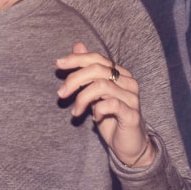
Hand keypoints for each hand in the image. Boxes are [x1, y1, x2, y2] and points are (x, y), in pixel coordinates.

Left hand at [56, 41, 153, 166]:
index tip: (58, 64)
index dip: (77, 58)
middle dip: (75, 79)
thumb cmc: (111, 118)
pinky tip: (94, 117)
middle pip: (98, 69)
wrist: (129, 144)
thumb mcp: (95, 93)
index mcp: (120, 73)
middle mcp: (128, 82)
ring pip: (102, 86)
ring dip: (82, 98)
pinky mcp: (132, 114)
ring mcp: (132, 97)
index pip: (97, 58)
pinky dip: (97, 110)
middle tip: (61, 94)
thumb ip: (88, 71)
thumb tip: (78, 45)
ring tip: (75, 111)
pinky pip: (111, 104)